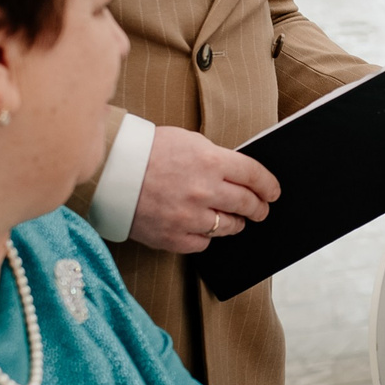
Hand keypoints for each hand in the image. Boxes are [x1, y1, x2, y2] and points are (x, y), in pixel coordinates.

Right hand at [129, 125, 278, 254]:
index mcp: (211, 162)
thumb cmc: (146, 151)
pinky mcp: (174, 237)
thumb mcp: (187, 141)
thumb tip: (237, 173)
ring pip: (229, 226)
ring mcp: (190, 217)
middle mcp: (205, 191)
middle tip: (260, 210)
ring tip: (235, 220)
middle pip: (247, 204)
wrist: (111, 171)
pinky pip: (204, 243)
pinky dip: (206, 236)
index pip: (254, 176)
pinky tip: (203, 228)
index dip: (269, 185)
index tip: (273, 192)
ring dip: (236, 223)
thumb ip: (215, 158)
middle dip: (259, 208)